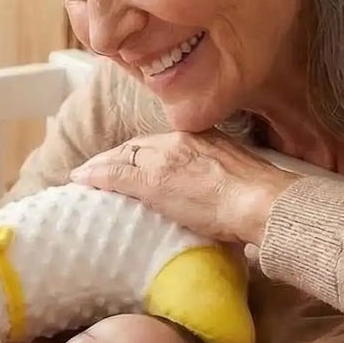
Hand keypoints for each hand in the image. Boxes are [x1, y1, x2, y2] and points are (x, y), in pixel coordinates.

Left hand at [69, 131, 294, 246]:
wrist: (261, 202)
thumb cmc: (259, 200)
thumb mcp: (238, 178)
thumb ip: (219, 180)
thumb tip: (216, 198)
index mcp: (202, 139)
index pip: (160, 143)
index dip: (141, 152)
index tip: (130, 160)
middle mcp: (180, 141)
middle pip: (137, 146)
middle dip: (116, 157)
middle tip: (99, 169)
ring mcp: (164, 159)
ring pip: (122, 157)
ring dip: (101, 166)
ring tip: (85, 176)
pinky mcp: (152, 180)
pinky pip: (116, 174)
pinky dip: (96, 176)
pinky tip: (82, 180)